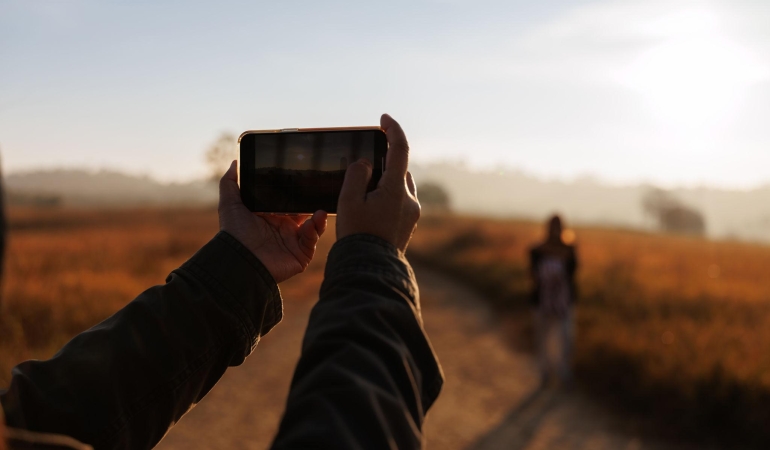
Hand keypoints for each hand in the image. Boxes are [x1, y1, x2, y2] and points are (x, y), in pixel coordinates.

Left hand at [218, 161, 327, 282]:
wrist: (239, 259)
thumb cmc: (233, 233)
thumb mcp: (230, 204)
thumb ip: (231, 183)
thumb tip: (234, 163)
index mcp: (271, 217)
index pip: (290, 202)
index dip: (299, 193)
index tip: (307, 181)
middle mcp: (283, 230)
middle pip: (305, 214)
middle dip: (313, 204)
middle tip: (319, 193)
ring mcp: (293, 243)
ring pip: (314, 228)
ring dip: (319, 219)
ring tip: (319, 211)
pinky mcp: (300, 256)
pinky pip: (312, 242)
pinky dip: (315, 232)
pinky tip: (313, 222)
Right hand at [337, 114, 419, 252]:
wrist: (369, 269)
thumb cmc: (357, 235)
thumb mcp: (349, 201)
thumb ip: (356, 175)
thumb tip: (365, 163)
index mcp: (396, 190)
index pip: (400, 149)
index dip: (393, 129)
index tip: (384, 118)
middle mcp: (409, 199)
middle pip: (399, 169)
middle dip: (383, 162)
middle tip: (363, 165)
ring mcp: (411, 213)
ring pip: (400, 186)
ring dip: (385, 181)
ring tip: (363, 190)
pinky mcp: (408, 225)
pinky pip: (399, 201)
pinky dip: (387, 196)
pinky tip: (370, 207)